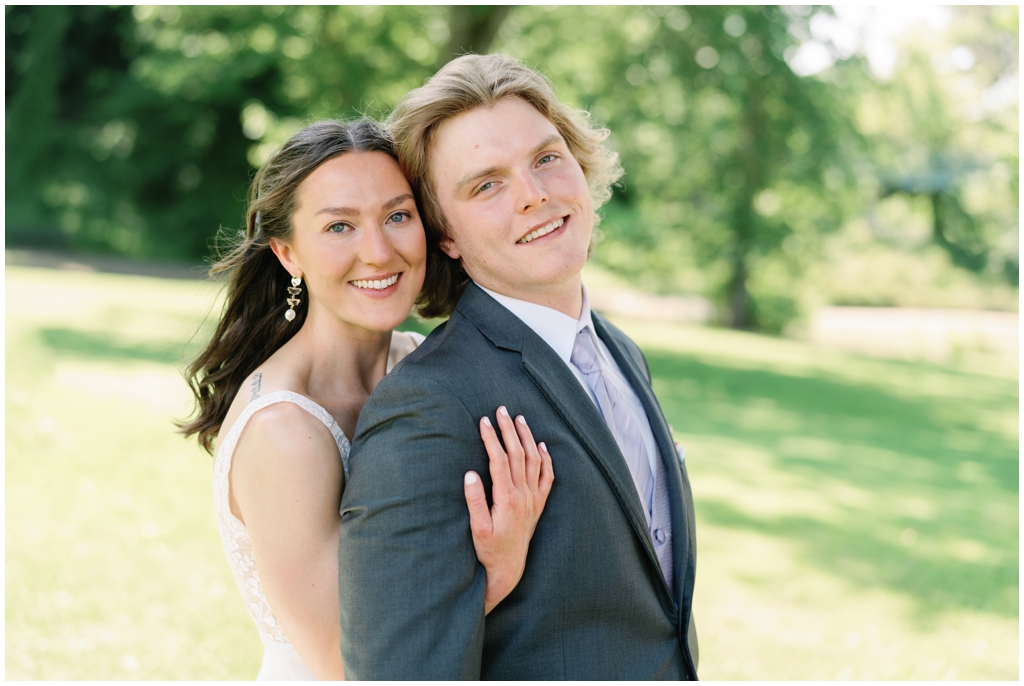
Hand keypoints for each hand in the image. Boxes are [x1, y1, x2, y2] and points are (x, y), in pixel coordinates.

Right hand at [464, 406, 553, 614]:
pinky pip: (547, 477)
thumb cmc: (488, 550)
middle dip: (509, 430)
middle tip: (502, 409)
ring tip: (520, 419)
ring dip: (527, 438)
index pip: (499, 460)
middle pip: (518, 454)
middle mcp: (524, 495)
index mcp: (506, 498)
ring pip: (534, 461)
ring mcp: (534, 499)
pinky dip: (546, 459)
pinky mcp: (539, 505)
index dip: (491, 438)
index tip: (483, 421)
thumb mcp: (476, 528)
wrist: (508, 569)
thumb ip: (474, 501)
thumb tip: (469, 475)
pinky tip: (542, 445)